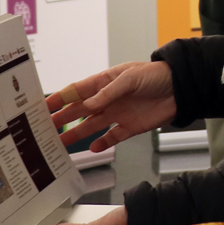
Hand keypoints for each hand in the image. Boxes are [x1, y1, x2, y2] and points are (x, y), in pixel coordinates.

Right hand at [46, 62, 177, 152]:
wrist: (180, 89)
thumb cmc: (156, 75)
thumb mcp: (130, 79)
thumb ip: (108, 93)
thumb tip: (88, 105)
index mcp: (104, 82)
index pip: (77, 91)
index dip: (60, 98)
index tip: (43, 106)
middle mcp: (108, 99)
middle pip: (80, 110)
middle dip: (62, 118)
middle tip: (45, 127)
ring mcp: (118, 114)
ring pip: (92, 125)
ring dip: (77, 134)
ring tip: (61, 143)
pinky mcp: (130, 127)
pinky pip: (112, 137)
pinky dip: (102, 143)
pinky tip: (92, 149)